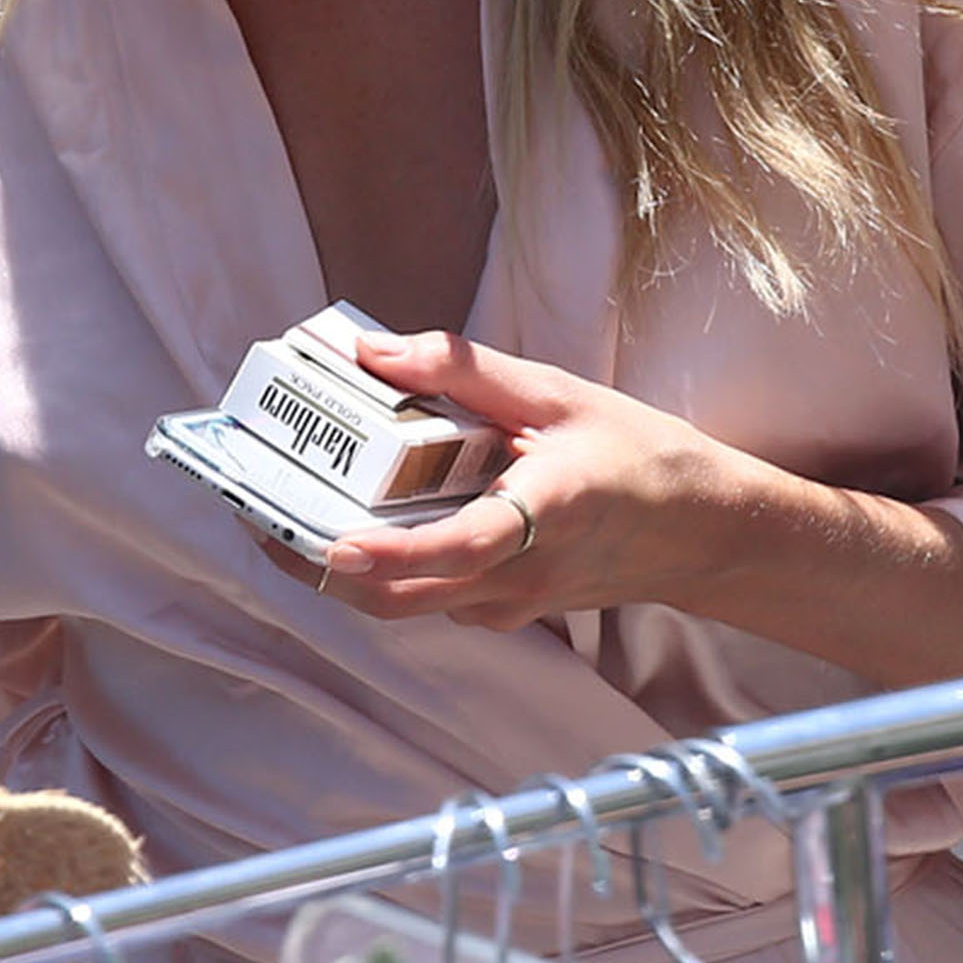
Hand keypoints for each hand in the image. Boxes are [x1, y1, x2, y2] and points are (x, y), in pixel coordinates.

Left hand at [296, 329, 736, 631]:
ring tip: (285, 513)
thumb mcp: (557, 393)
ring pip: (407, 605)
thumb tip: (372, 352)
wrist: (703, 531)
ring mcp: (513, 603)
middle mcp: (523, 573)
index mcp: (546, 512)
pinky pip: (429, 599)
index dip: (392, 554)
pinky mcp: (505, 611)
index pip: (460, 548)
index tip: (333, 543)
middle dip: (321, 566)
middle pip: (404, 597)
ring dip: (342, 570)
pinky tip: (357, 519)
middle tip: (260, 515)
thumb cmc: (636, 455)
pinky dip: (383, 570)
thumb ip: (461, 370)